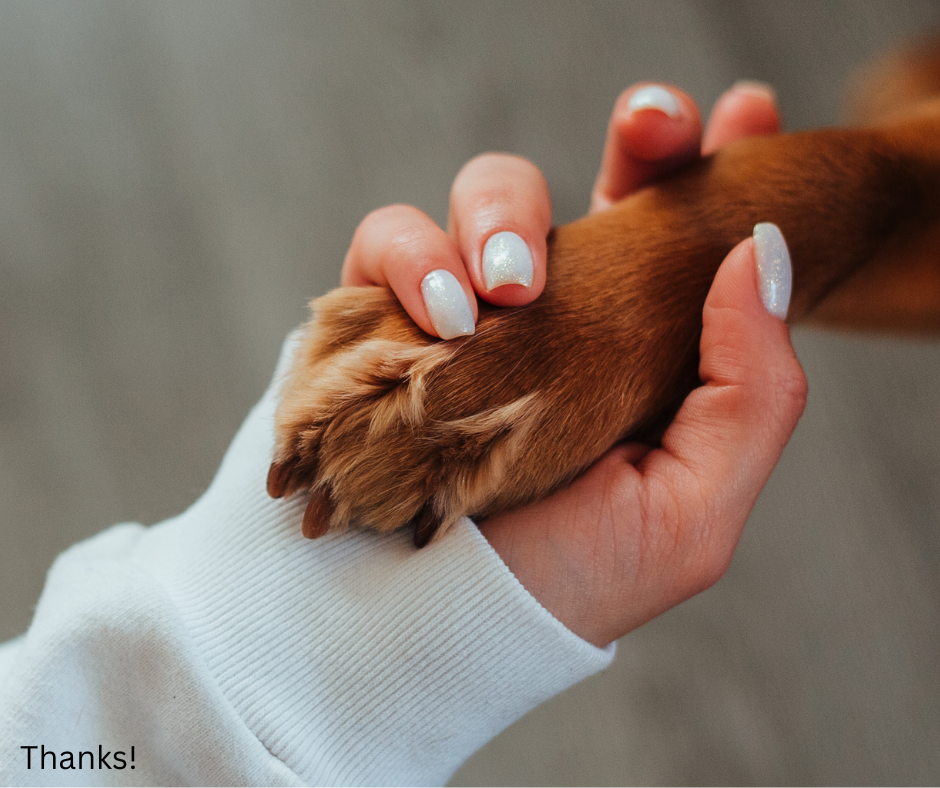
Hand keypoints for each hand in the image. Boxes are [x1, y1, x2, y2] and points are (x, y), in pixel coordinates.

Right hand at [342, 81, 804, 646]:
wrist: (419, 632)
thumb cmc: (557, 584)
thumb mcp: (690, 514)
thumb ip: (751, 393)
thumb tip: (762, 251)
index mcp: (635, 351)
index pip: (683, 239)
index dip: (715, 170)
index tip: (745, 116)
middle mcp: (556, 318)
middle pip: (600, 182)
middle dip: (637, 139)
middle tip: (650, 124)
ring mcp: (467, 311)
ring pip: (488, 193)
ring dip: (501, 212)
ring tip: (502, 291)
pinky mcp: (381, 316)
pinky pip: (388, 240)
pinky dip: (410, 260)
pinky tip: (440, 317)